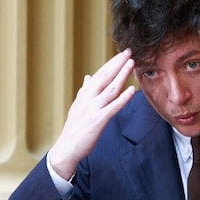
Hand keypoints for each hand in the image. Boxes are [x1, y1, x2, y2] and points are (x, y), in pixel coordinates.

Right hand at [48, 49, 135, 178]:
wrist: (66, 148)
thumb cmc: (74, 128)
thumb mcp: (78, 106)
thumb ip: (84, 91)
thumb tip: (87, 77)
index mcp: (85, 94)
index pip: (99, 74)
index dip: (111, 63)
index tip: (121, 54)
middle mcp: (88, 98)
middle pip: (105, 77)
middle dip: (117, 63)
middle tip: (128, 51)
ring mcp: (93, 109)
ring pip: (110, 88)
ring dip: (122, 75)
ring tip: (131, 64)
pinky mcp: (99, 120)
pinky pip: (113, 107)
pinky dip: (123, 98)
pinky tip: (132, 90)